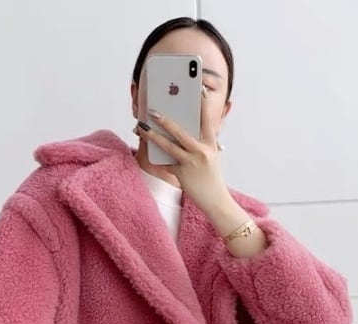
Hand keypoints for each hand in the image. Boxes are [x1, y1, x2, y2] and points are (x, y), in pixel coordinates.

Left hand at [135, 90, 229, 215]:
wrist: (216, 201)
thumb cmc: (211, 177)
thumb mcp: (211, 157)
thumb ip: (201, 143)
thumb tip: (181, 131)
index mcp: (210, 144)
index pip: (206, 119)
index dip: (202, 103)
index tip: (199, 89)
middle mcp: (201, 151)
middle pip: (180, 131)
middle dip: (164, 120)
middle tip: (152, 110)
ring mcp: (191, 163)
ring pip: (168, 146)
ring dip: (152, 136)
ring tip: (141, 127)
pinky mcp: (182, 175)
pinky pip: (166, 163)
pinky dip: (156, 157)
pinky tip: (145, 147)